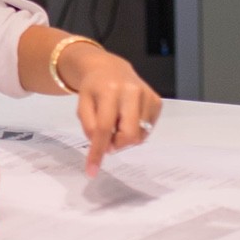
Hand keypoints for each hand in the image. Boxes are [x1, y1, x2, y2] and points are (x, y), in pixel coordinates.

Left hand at [60, 41, 161, 172]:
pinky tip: (128, 118)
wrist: (111, 68)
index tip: (91, 171)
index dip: (97, 152)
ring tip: (117, 122)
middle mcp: (132, 91)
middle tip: (108, 139)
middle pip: (128, 135)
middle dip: (116, 144)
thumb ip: (89, 126)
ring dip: (125, 137)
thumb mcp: (82, 104)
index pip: (103, 128)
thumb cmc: (94, 89)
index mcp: (109, 91)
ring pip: (139, 136)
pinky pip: (148, 131)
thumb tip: (104, 147)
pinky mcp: (157, 102)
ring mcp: (148, 96)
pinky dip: (136, 131)